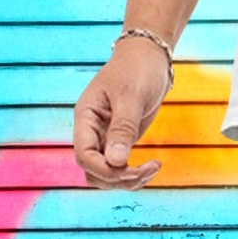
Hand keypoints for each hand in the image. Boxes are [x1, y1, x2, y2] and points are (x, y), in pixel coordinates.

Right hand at [73, 38, 171, 189]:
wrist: (149, 57)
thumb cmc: (138, 69)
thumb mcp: (131, 97)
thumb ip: (122, 129)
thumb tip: (115, 161)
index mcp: (85, 117)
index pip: (84, 156)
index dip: (105, 170)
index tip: (132, 168)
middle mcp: (91, 131)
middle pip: (93, 172)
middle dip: (119, 178)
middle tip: (148, 169)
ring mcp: (105, 138)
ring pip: (105, 175)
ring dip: (127, 181)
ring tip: (153, 169)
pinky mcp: (120, 142)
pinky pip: (120, 169)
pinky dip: (134, 174)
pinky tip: (153, 166)